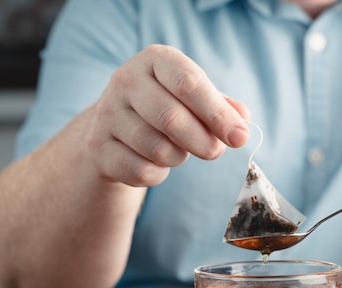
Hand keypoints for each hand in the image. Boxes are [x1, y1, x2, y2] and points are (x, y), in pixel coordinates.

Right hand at [85, 44, 249, 186]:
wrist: (115, 128)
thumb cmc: (166, 108)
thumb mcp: (196, 99)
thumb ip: (222, 107)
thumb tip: (243, 119)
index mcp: (155, 60)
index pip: (189, 83)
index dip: (218, 114)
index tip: (239, 137)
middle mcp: (125, 80)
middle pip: (171, 118)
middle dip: (203, 142)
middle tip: (215, 152)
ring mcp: (107, 113)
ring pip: (157, 149)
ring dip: (178, 157)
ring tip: (177, 150)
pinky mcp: (97, 146)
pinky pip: (140, 171)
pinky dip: (158, 174)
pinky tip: (155, 163)